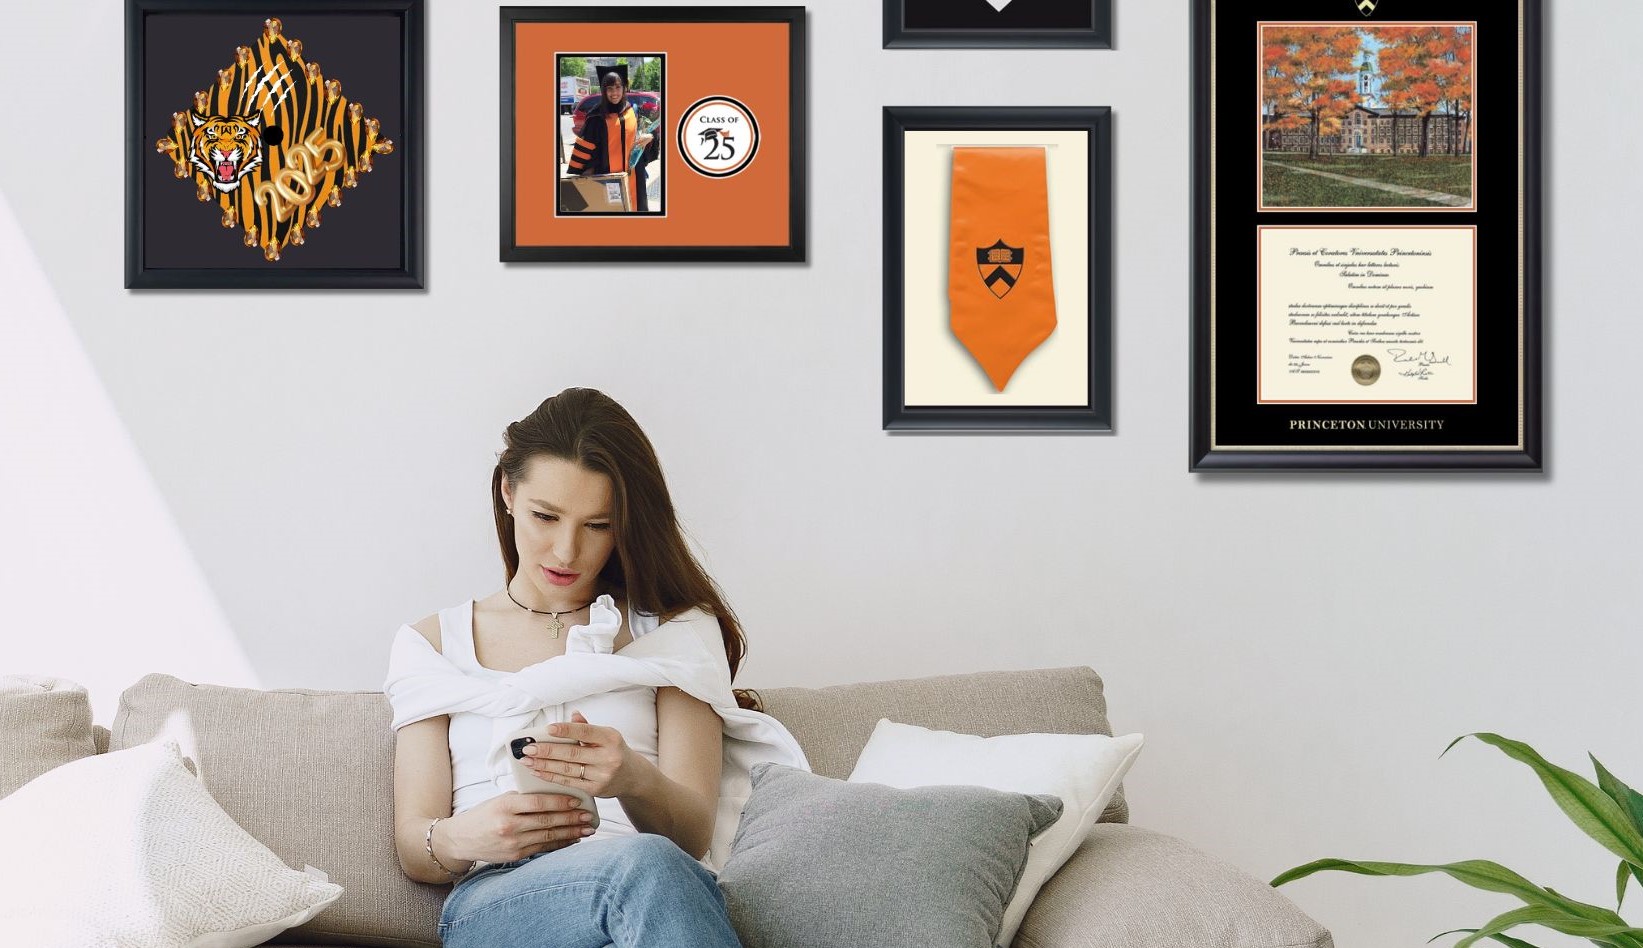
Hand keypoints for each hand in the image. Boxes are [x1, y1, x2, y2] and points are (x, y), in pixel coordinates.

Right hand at [438, 791, 594, 863]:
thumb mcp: (500, 800)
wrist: (460, 839)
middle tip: (589, 817)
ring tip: (586, 829)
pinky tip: (572, 839)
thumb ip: (523, 798)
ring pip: (548, 836)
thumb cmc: (483, 815)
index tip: (578, 801)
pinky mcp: (515, 856)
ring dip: (570, 833)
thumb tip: (555, 795)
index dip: (560, 802)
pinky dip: (559, 843)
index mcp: (505, 806)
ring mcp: (512, 843)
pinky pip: (542, 848)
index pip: (539, 803)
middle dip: (571, 819)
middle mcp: (509, 825)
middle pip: (547, 821)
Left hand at [521, 712, 642, 798]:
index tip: (547, 729)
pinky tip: (538, 772)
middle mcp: (608, 757)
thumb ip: (587, 727)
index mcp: (611, 738)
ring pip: (567, 769)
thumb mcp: (607, 736)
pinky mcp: (595, 790)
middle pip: (572, 753)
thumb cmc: (615, 751)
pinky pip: (569, 783)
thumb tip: (572, 715)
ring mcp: (602, 775)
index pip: (585, 732)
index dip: (566, 730)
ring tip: (527, 761)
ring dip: (544, 765)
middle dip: (547, 751)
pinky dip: (551, 777)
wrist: (633, 777)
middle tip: (527, 748)